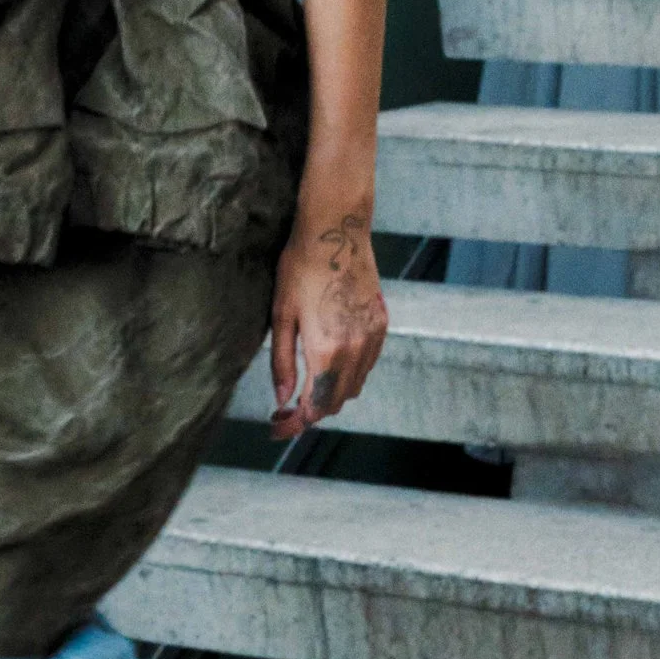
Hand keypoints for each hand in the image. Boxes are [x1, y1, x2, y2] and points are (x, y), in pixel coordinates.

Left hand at [268, 208, 386, 438]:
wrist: (336, 232)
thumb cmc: (300, 268)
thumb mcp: (281, 315)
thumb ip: (282, 362)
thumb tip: (283, 398)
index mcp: (327, 351)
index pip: (315, 406)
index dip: (295, 423)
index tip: (278, 427)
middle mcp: (355, 350)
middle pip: (335, 402)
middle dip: (311, 413)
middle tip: (287, 411)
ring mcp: (372, 338)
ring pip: (354, 386)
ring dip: (331, 395)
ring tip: (305, 389)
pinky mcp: (381, 324)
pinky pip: (366, 365)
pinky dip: (349, 375)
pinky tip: (330, 365)